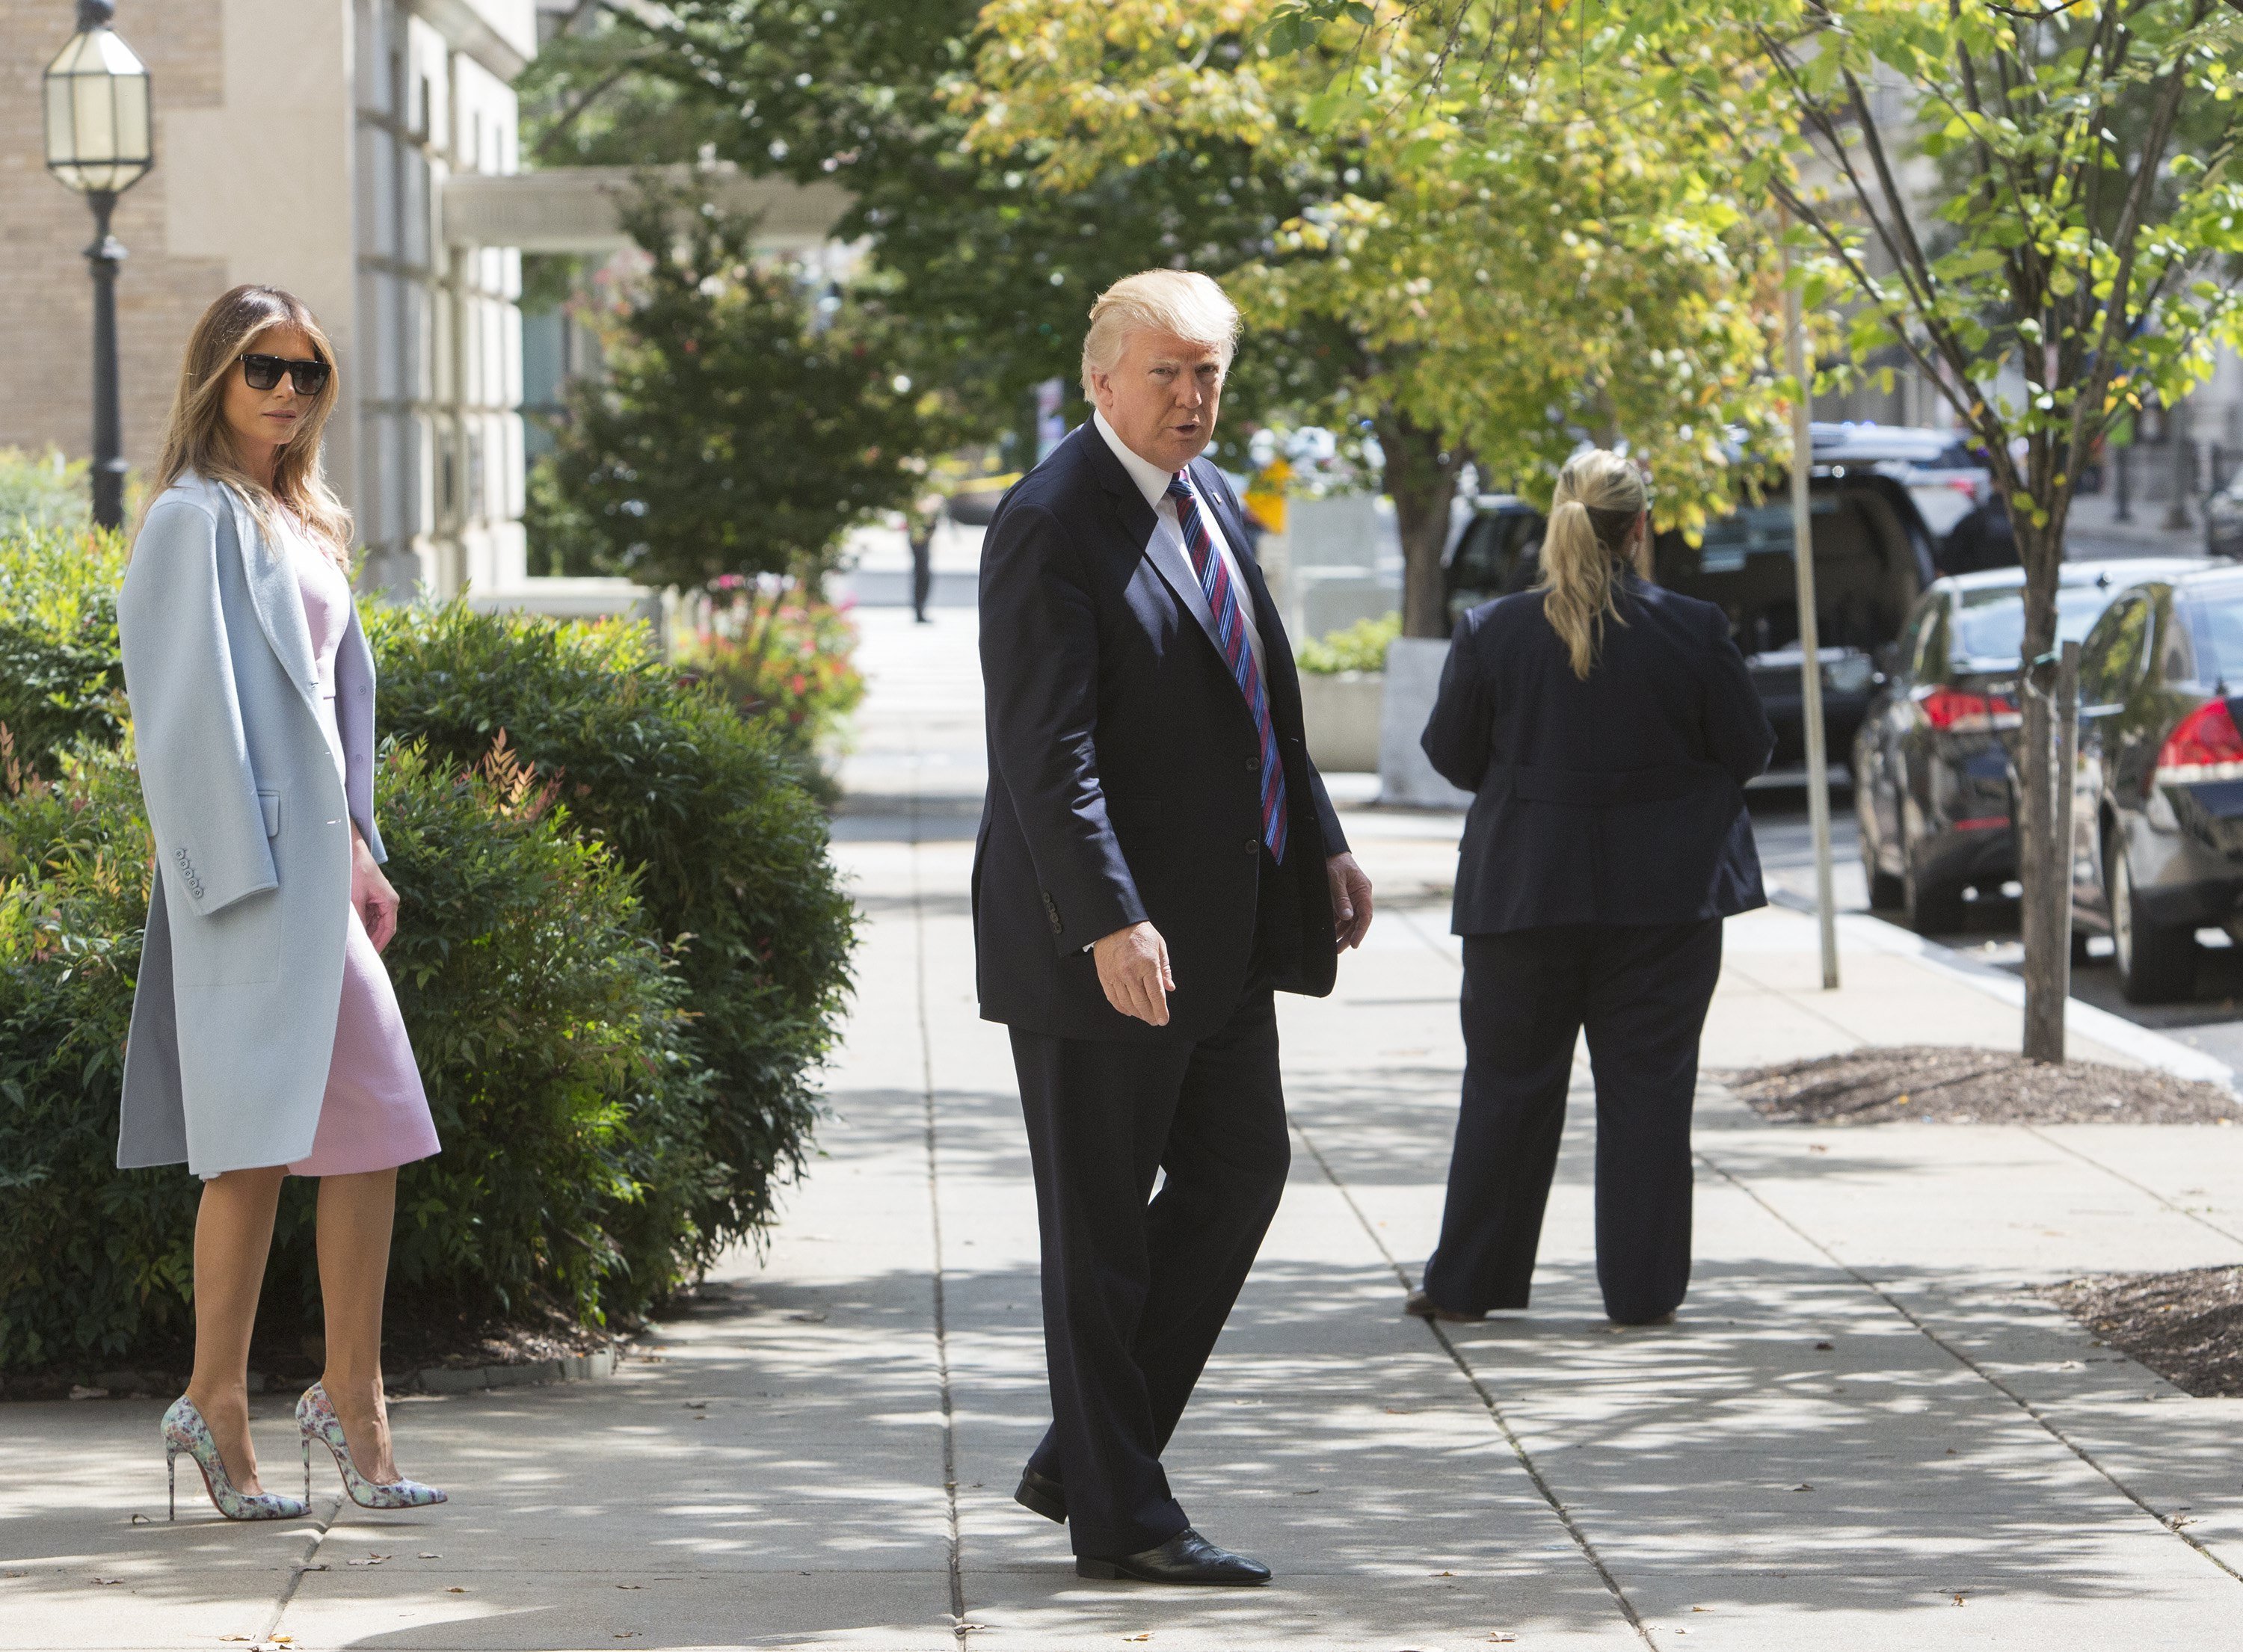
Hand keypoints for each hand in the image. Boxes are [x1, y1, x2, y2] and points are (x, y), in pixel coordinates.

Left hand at [350, 832, 398, 952]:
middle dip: (372, 939)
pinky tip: (353, 930)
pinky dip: (363, 923)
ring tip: (355, 943)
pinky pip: (369, 915)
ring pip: (375, 922)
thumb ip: (360, 918)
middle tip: (360, 953)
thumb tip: (358, 936)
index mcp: (390, 902)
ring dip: (366, 931)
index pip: (389, 929)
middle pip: (383, 927)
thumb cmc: (356, 871)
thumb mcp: (356, 897)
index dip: (380, 943)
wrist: (352, 852)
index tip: (370, 955)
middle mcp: (388, 902)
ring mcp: (380, 900)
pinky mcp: (372, 897)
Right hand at [1093, 921, 1173, 1025]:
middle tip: (1154, 1021)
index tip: (1163, 1020)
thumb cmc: (1140, 933)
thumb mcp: (1159, 946)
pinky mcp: (1105, 976)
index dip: (1161, 1011)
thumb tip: (1169, 988)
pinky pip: (1113, 998)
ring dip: (1137, 1013)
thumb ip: (1165, 969)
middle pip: (1142, 1003)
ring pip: (1127, 1004)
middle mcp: (1131, 973)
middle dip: (1150, 1015)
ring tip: (1143, 1016)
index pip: (1156, 996)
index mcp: (1148, 965)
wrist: (1115, 922)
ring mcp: (1116, 976)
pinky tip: (1128, 1011)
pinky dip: (1121, 1008)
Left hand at [1328, 852, 1373, 949]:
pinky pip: (1341, 915)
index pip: (1366, 915)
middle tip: (1338, 950)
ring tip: (1333, 946)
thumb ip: (1341, 898)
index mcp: (1363, 890)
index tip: (1354, 944)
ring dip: (1341, 933)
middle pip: (1357, 921)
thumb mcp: (1336, 880)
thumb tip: (1347, 917)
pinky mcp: (1343, 898)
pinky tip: (1329, 933)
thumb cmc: (1334, 862)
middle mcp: (1360, 896)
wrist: (1329, 851)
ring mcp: (1352, 898)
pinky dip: (1336, 924)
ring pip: (1349, 920)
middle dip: (1349, 936)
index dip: (1360, 931)